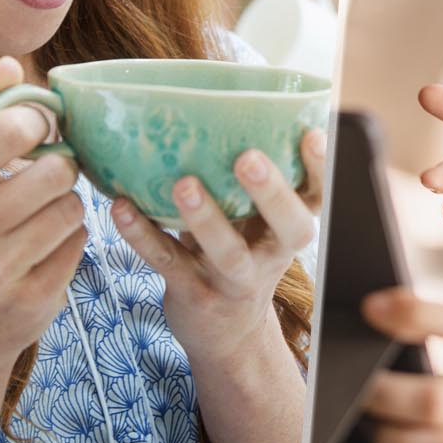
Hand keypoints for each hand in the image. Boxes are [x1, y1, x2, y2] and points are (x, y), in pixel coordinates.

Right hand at [0, 56, 87, 371]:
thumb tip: (10, 63)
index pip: (11, 128)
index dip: (41, 123)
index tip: (40, 131)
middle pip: (57, 170)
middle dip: (60, 170)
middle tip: (44, 181)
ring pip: (74, 207)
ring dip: (67, 208)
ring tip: (39, 219)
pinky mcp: (32, 300)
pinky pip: (81, 244)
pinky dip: (71, 242)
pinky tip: (43, 253)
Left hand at [107, 128, 324, 367]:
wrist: (227, 336)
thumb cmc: (241, 256)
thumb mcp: (259, 226)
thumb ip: (251, 183)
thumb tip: (229, 105)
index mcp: (289, 230)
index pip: (318, 197)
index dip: (321, 167)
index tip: (311, 134)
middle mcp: (271, 255)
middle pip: (288, 227)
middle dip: (271, 192)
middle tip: (248, 158)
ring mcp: (234, 279)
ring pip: (227, 252)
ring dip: (206, 218)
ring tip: (184, 185)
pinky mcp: (194, 294)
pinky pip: (169, 262)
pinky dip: (143, 236)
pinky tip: (122, 208)